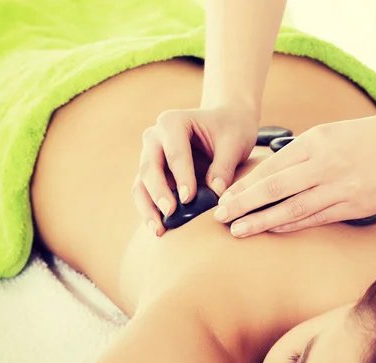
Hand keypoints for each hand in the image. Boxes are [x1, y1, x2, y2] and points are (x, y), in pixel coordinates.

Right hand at [132, 106, 257, 235]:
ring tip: (159, 229)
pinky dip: (149, 210)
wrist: (225, 125)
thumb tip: (216, 193)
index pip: (174, 151)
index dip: (181, 175)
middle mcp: (155, 137)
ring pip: (141, 183)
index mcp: (173, 122)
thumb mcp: (234, 142)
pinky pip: (144, 193)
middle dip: (159, 191)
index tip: (189, 198)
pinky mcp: (152, 173)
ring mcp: (150, 156)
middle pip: (150, 166)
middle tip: (170, 212)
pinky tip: (159, 229)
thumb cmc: (231, 130)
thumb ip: (224, 166)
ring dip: (147, 207)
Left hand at [213, 112, 375, 236]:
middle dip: (242, 204)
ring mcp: (341, 185)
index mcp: (316, 140)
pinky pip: (317, 218)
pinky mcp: (357, 204)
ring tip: (238, 230)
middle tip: (218, 217)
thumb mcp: (335, 133)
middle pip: (273, 188)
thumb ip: (307, 152)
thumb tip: (278, 173)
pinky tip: (274, 230)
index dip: (243, 185)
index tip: (223, 197)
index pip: (270, 167)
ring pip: (292, 207)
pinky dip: (292, 225)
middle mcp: (324, 162)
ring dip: (261, 220)